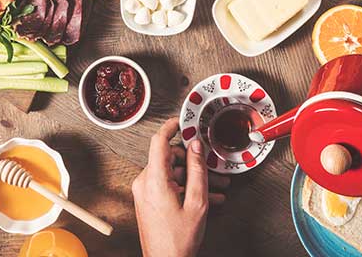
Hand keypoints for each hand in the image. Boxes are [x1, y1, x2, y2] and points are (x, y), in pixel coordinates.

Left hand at [132, 118, 228, 256]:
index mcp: (154, 180)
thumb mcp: (197, 203)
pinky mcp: (148, 200)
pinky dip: (186, 188)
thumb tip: (196, 147)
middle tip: (213, 167)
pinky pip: (168, 185)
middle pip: (169, 158)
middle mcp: (145, 183)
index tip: (182, 121)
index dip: (171, 127)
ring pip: (172, 173)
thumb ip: (198, 171)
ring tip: (217, 187)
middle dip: (193, 162)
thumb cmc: (178, 239)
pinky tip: (207, 198)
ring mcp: (145, 192)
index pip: (158, 141)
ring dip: (194, 178)